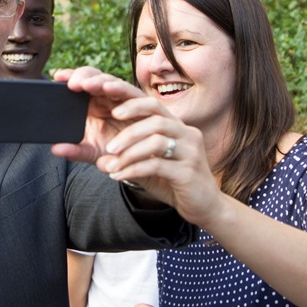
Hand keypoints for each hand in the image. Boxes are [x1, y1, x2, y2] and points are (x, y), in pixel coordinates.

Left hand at [51, 67, 145, 161]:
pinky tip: (118, 111)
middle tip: (75, 83)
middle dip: (90, 78)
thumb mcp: (94, 153)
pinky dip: (133, 106)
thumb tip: (55, 149)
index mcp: (101, 103)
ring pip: (125, 87)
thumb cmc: (119, 155)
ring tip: (96, 87)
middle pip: (104, 79)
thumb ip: (76, 150)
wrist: (146, 166)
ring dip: (111, 85)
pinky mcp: (155, 114)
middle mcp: (117, 99)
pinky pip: (146, 104)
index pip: (87, 82)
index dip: (74, 76)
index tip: (58, 76)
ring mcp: (136, 104)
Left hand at [94, 95, 221, 227]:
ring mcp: (190, 151)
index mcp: (176, 126)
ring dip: (129, 153)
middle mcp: (186, 133)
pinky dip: (133, 170)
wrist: (205, 206)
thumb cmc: (175, 182)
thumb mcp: (150, 166)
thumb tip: (100, 162)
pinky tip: (118, 176)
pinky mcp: (189, 172)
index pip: (152, 104)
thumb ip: (128, 160)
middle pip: (155, 117)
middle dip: (128, 130)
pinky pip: (157, 165)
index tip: (109, 103)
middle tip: (109, 146)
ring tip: (112, 165)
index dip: (130, 101)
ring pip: (156, 140)